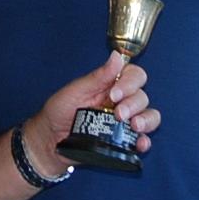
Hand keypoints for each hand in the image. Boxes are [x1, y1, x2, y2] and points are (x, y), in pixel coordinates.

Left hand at [23, 51, 159, 176]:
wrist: (49, 141)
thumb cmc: (59, 112)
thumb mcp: (75, 91)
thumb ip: (97, 77)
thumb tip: (117, 56)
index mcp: (109, 85)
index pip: (133, 75)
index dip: (130, 82)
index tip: (114, 93)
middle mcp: (120, 102)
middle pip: (142, 96)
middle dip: (133, 103)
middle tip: (118, 113)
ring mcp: (123, 122)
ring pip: (149, 116)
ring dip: (145, 120)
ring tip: (133, 126)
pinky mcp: (123, 141)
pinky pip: (143, 139)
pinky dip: (145, 141)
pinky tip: (139, 143)